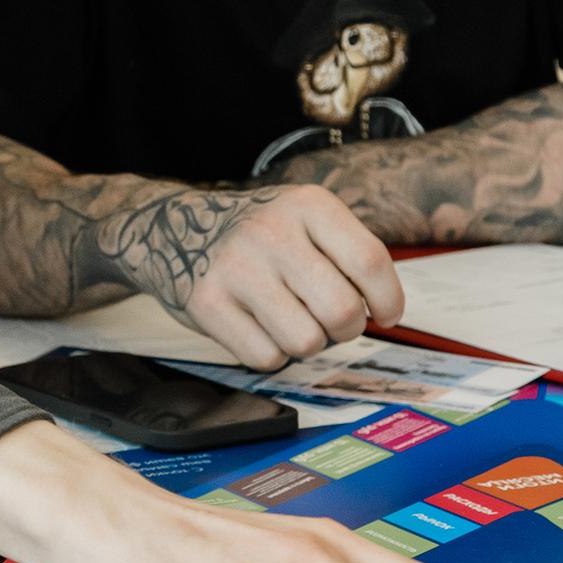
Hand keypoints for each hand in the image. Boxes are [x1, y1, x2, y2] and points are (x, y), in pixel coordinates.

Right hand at [99, 182, 402, 369]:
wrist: (175, 228)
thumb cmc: (260, 234)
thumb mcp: (305, 218)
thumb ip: (349, 254)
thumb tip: (387, 312)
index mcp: (307, 204)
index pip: (370, 261)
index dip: (388, 299)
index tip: (386, 314)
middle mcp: (271, 231)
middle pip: (342, 310)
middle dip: (347, 328)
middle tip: (333, 321)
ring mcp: (235, 267)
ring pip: (306, 342)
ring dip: (308, 342)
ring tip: (291, 319)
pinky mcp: (206, 303)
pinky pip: (266, 358)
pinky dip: (271, 354)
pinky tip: (259, 327)